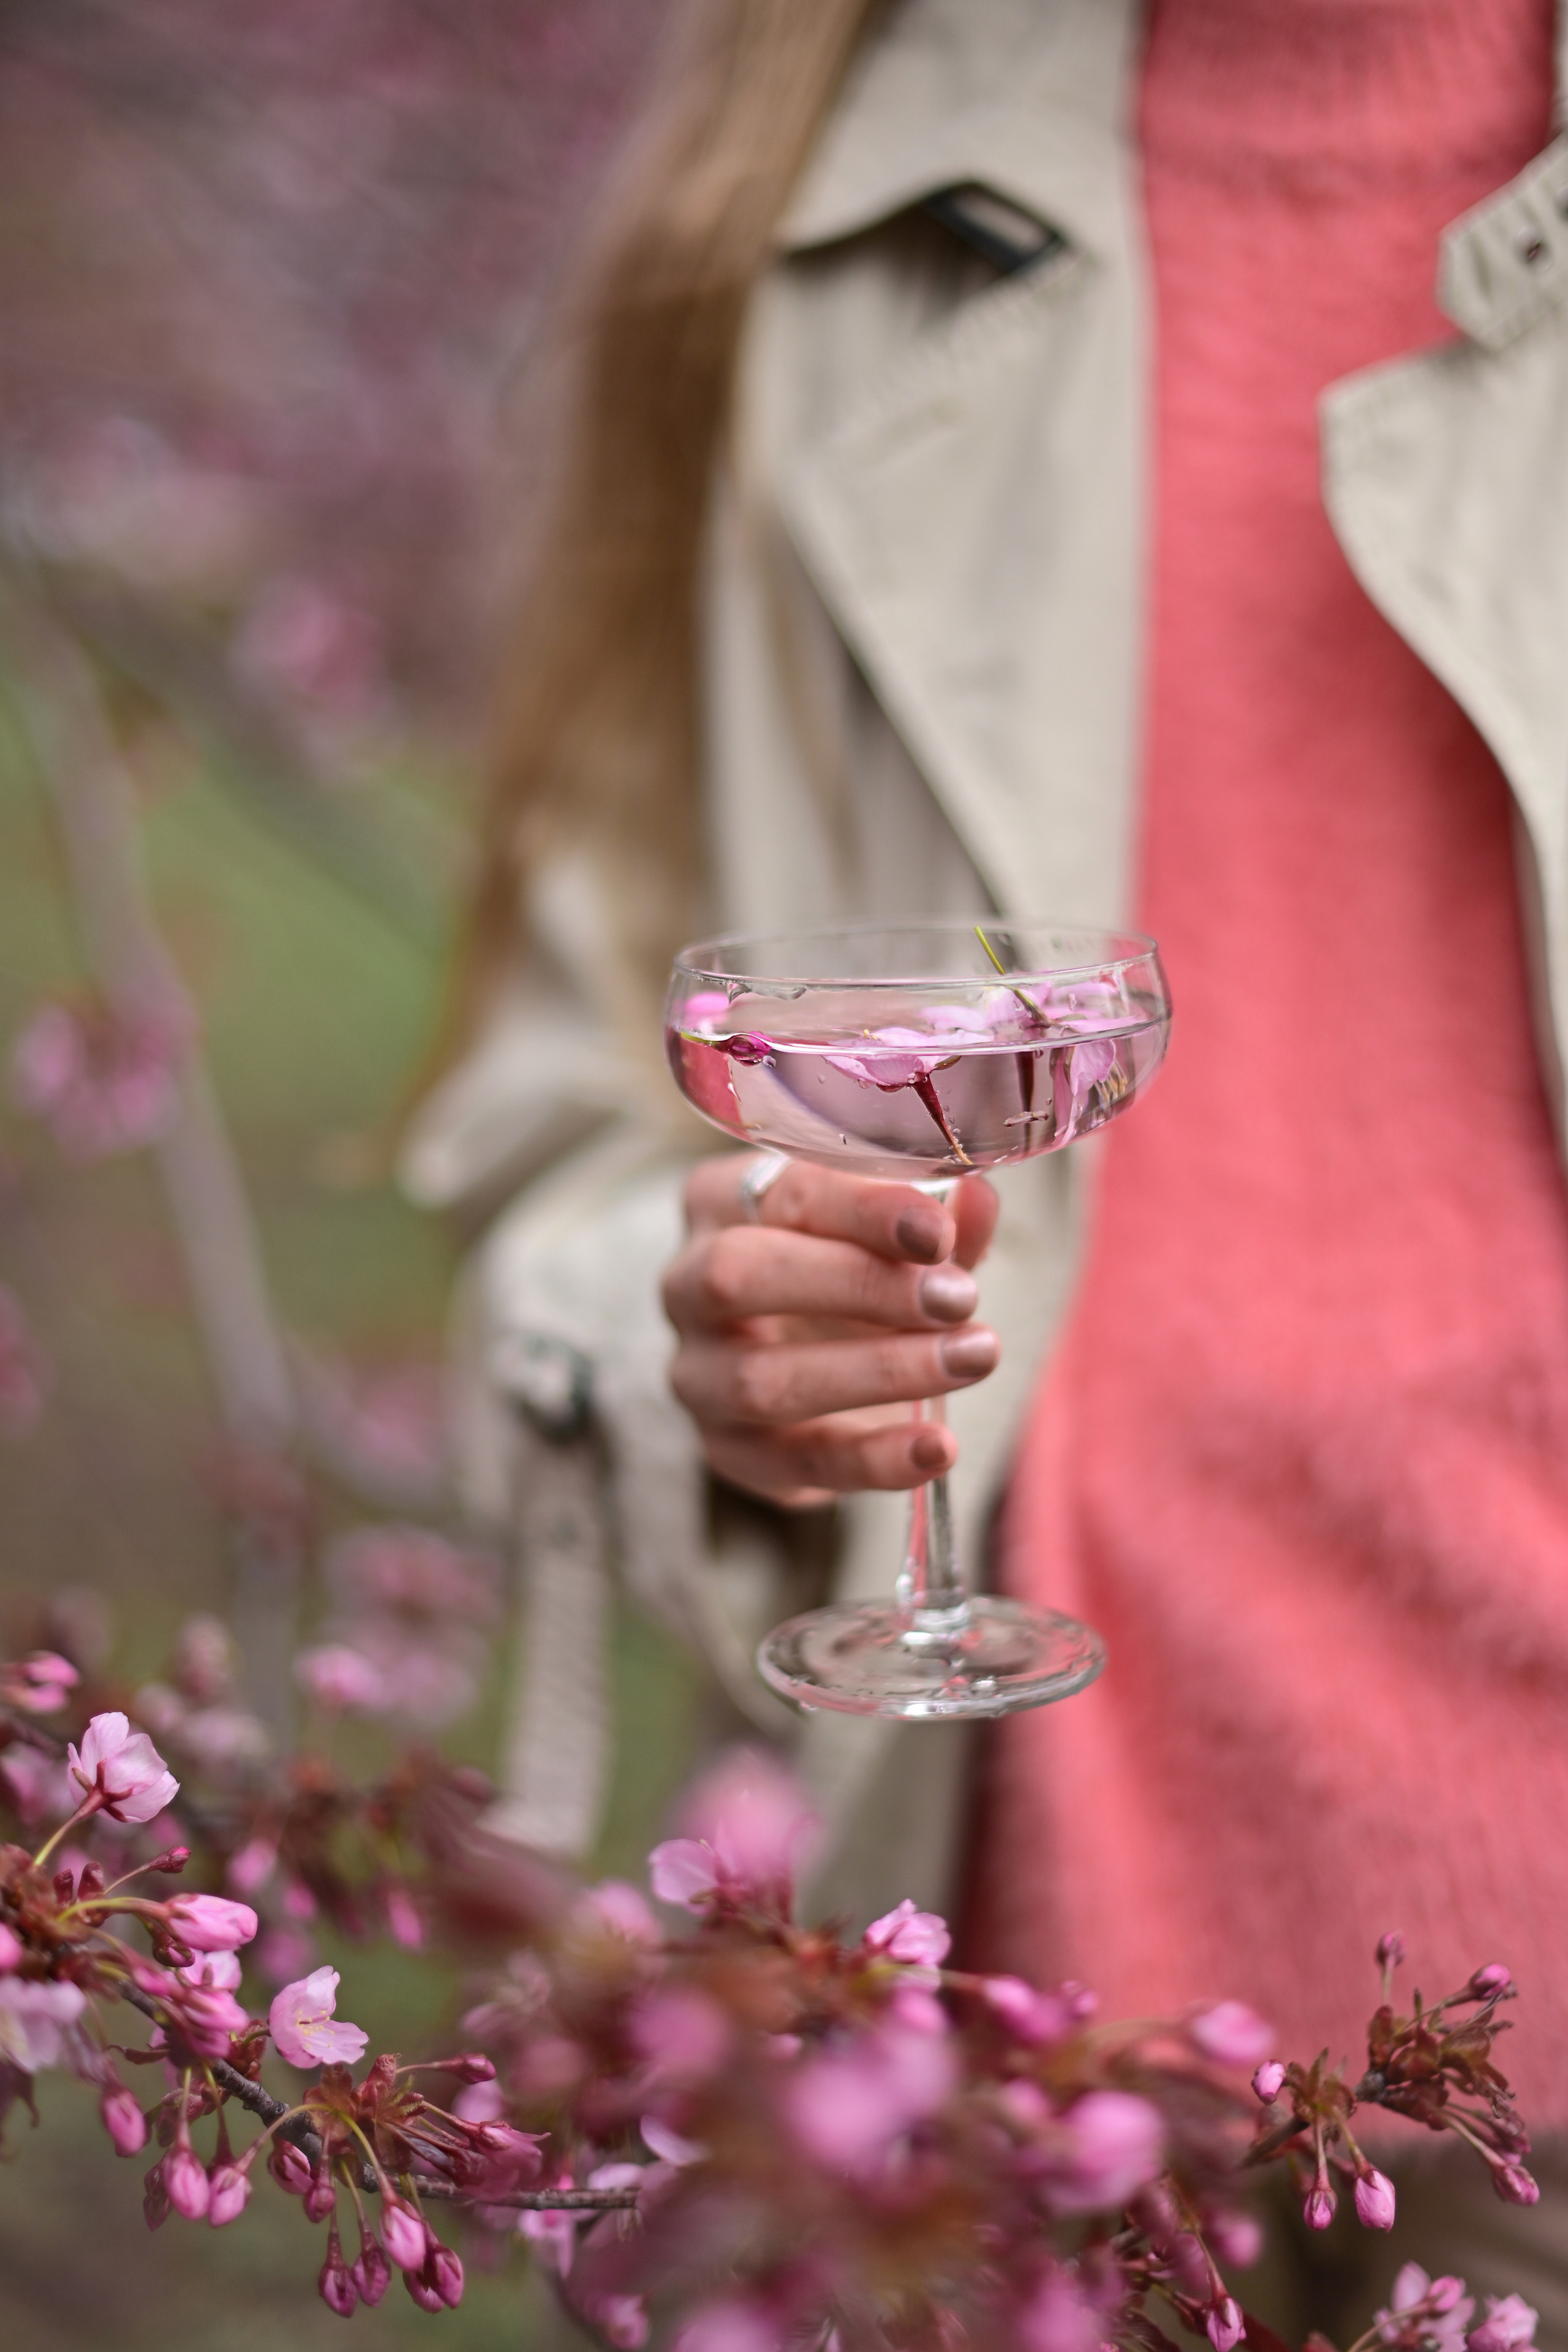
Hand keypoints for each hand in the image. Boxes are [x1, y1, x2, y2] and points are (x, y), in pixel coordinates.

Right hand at [662, 1155, 1000, 1508]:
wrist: (814, 1367)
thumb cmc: (850, 1274)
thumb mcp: (892, 1238)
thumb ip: (933, 1223)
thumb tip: (978, 1201)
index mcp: (722, 1202)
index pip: (784, 1194)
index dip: (863, 1211)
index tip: (939, 1232)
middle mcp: (688, 1284)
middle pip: (741, 1275)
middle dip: (859, 1286)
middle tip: (957, 1299)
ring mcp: (698, 1375)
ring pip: (762, 1380)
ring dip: (879, 1372)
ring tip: (972, 1358)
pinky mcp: (728, 1451)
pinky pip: (795, 1462)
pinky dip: (873, 1459)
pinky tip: (938, 1447)